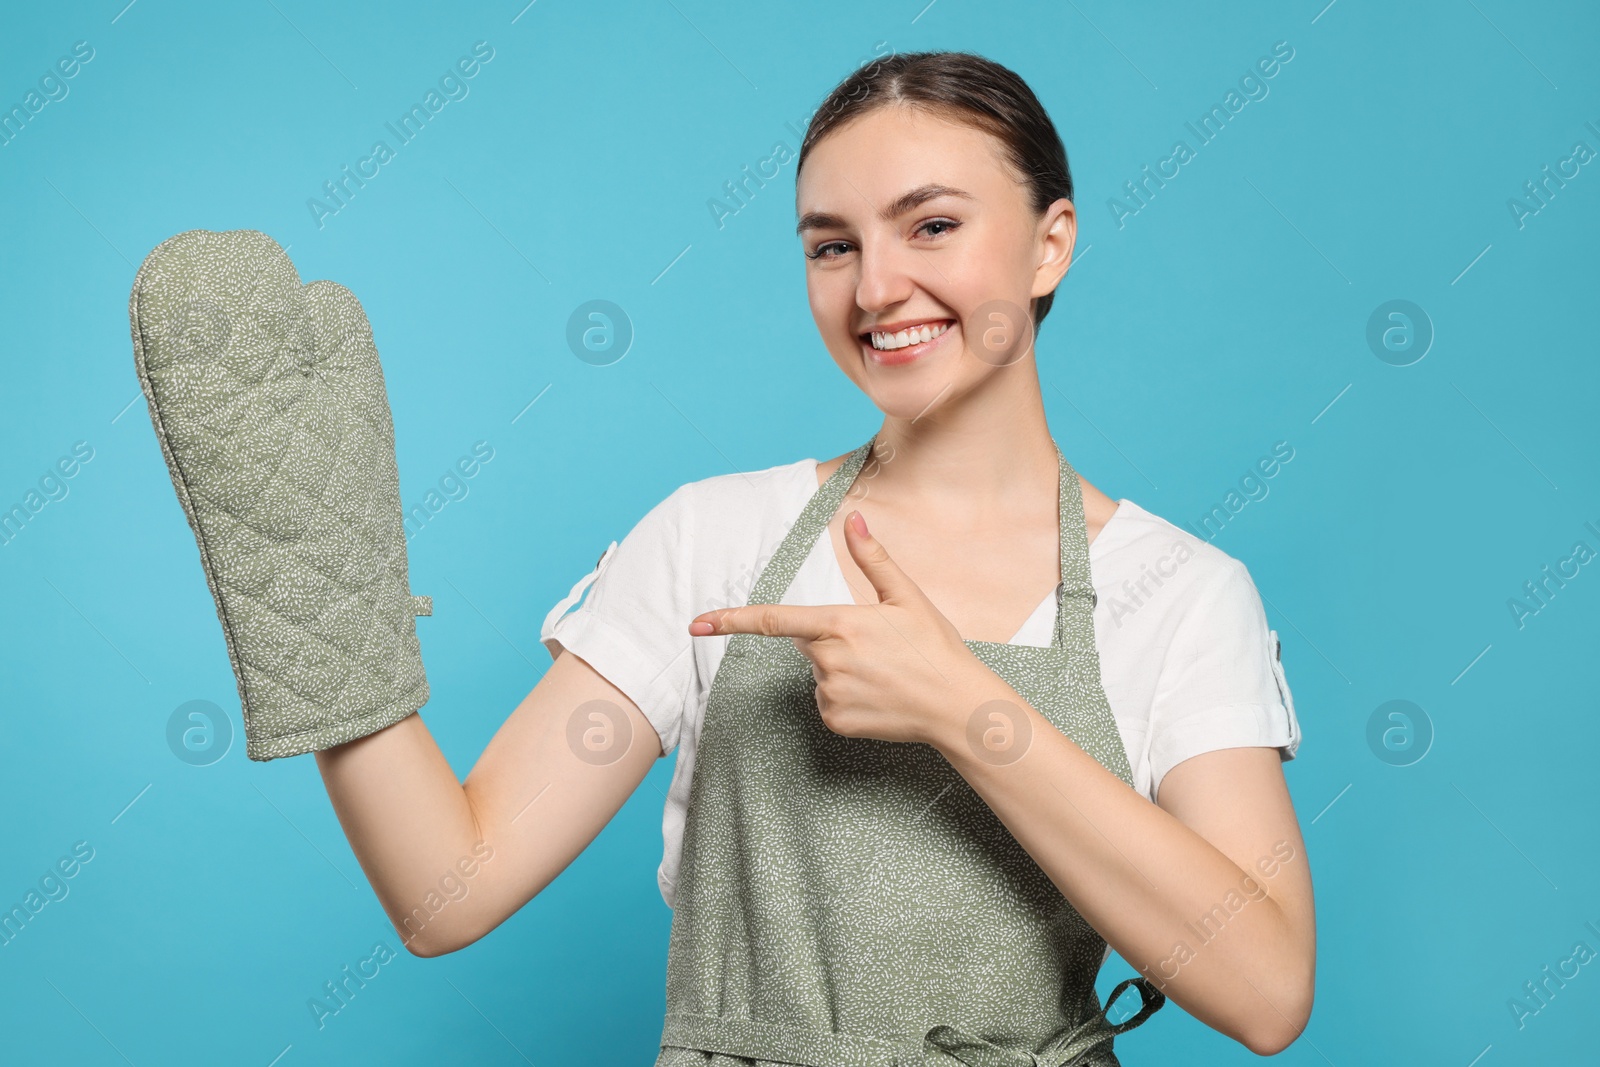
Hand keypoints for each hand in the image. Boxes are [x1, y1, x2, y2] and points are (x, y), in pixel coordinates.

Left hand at [688, 510, 1001, 746]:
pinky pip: (826, 702)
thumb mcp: (907, 597)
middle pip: (807, 643)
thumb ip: (873, 558)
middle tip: (877, 647)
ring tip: (883, 673)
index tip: (695, 623)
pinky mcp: (834, 721)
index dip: (731, 620)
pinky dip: (846, 697)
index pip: (773, 620)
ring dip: (840, 669)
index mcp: (839, 625)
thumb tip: (853, 517)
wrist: (956, 706)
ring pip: (818, 673)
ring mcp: (829, 694)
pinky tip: (878, 696)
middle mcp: (827, 660)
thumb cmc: (936, 648)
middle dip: (831, 639)